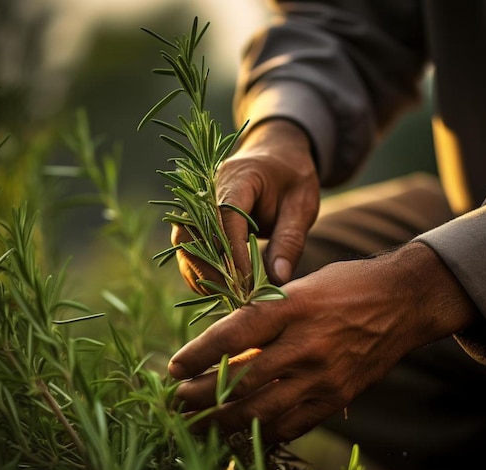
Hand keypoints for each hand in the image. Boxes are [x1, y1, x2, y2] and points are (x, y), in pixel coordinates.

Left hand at [168, 243, 477, 442]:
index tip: (174, 369)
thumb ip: (264, 317)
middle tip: (177, 402)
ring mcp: (323, 376)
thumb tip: (223, 351)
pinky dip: (260, 432)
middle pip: (241, 380)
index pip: (234, 334)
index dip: (198, 354)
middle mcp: (306, 343)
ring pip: (261, 411)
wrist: (402, 303)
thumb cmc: (345, 287)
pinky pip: (291, 425)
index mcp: (293, 306)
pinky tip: (240, 433)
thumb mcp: (300, 287)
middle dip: (201, 396)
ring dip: (223, 421)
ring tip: (198, 425)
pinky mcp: (336, 397)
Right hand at [171, 119, 319, 292]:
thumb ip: (290, 240)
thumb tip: (277, 279)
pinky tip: (216, 291)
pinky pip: (187, 248)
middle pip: (194, 232)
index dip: (234, 253)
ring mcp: (196, 203)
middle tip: (235, 296)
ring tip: (225, 297)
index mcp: (237, 177)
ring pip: (184, 242)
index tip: (248, 282)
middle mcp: (207, 188)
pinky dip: (198, 271)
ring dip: (200, 273)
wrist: (276, 156)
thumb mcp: (302, 205)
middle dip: (211, 268)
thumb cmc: (292, 178)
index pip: (226, 217)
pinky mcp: (195, 219)